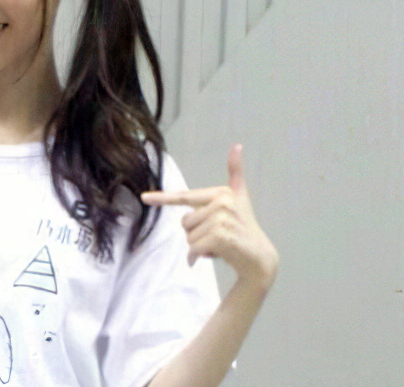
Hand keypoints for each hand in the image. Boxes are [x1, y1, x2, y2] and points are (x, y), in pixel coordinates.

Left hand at [140, 144, 278, 290]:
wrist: (260, 257)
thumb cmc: (244, 226)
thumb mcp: (239, 197)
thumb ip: (235, 172)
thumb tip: (237, 145)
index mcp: (221, 192)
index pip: (185, 197)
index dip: (162, 198)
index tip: (144, 198)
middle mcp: (222, 202)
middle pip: (185, 222)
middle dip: (195, 234)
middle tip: (217, 236)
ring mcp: (222, 219)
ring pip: (188, 236)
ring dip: (198, 246)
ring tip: (219, 245)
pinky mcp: (221, 237)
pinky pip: (193, 248)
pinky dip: (197, 256)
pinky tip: (214, 255)